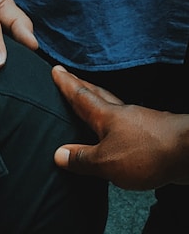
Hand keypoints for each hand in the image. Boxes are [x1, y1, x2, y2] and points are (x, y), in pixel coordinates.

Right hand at [52, 65, 188, 189]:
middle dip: (82, 87)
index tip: (57, 71)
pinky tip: (116, 133)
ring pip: (114, 109)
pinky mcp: (152, 134)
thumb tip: (60, 154)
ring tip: (90, 105)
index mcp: (107, 117)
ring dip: (100, 104)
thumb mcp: (105, 162)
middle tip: (71, 79)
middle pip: (99, 96)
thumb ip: (82, 159)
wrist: (187, 153)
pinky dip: (116, 125)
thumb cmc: (146, 154)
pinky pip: (127, 126)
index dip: (68, 85)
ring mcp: (140, 122)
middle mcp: (123, 114)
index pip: (82, 97)